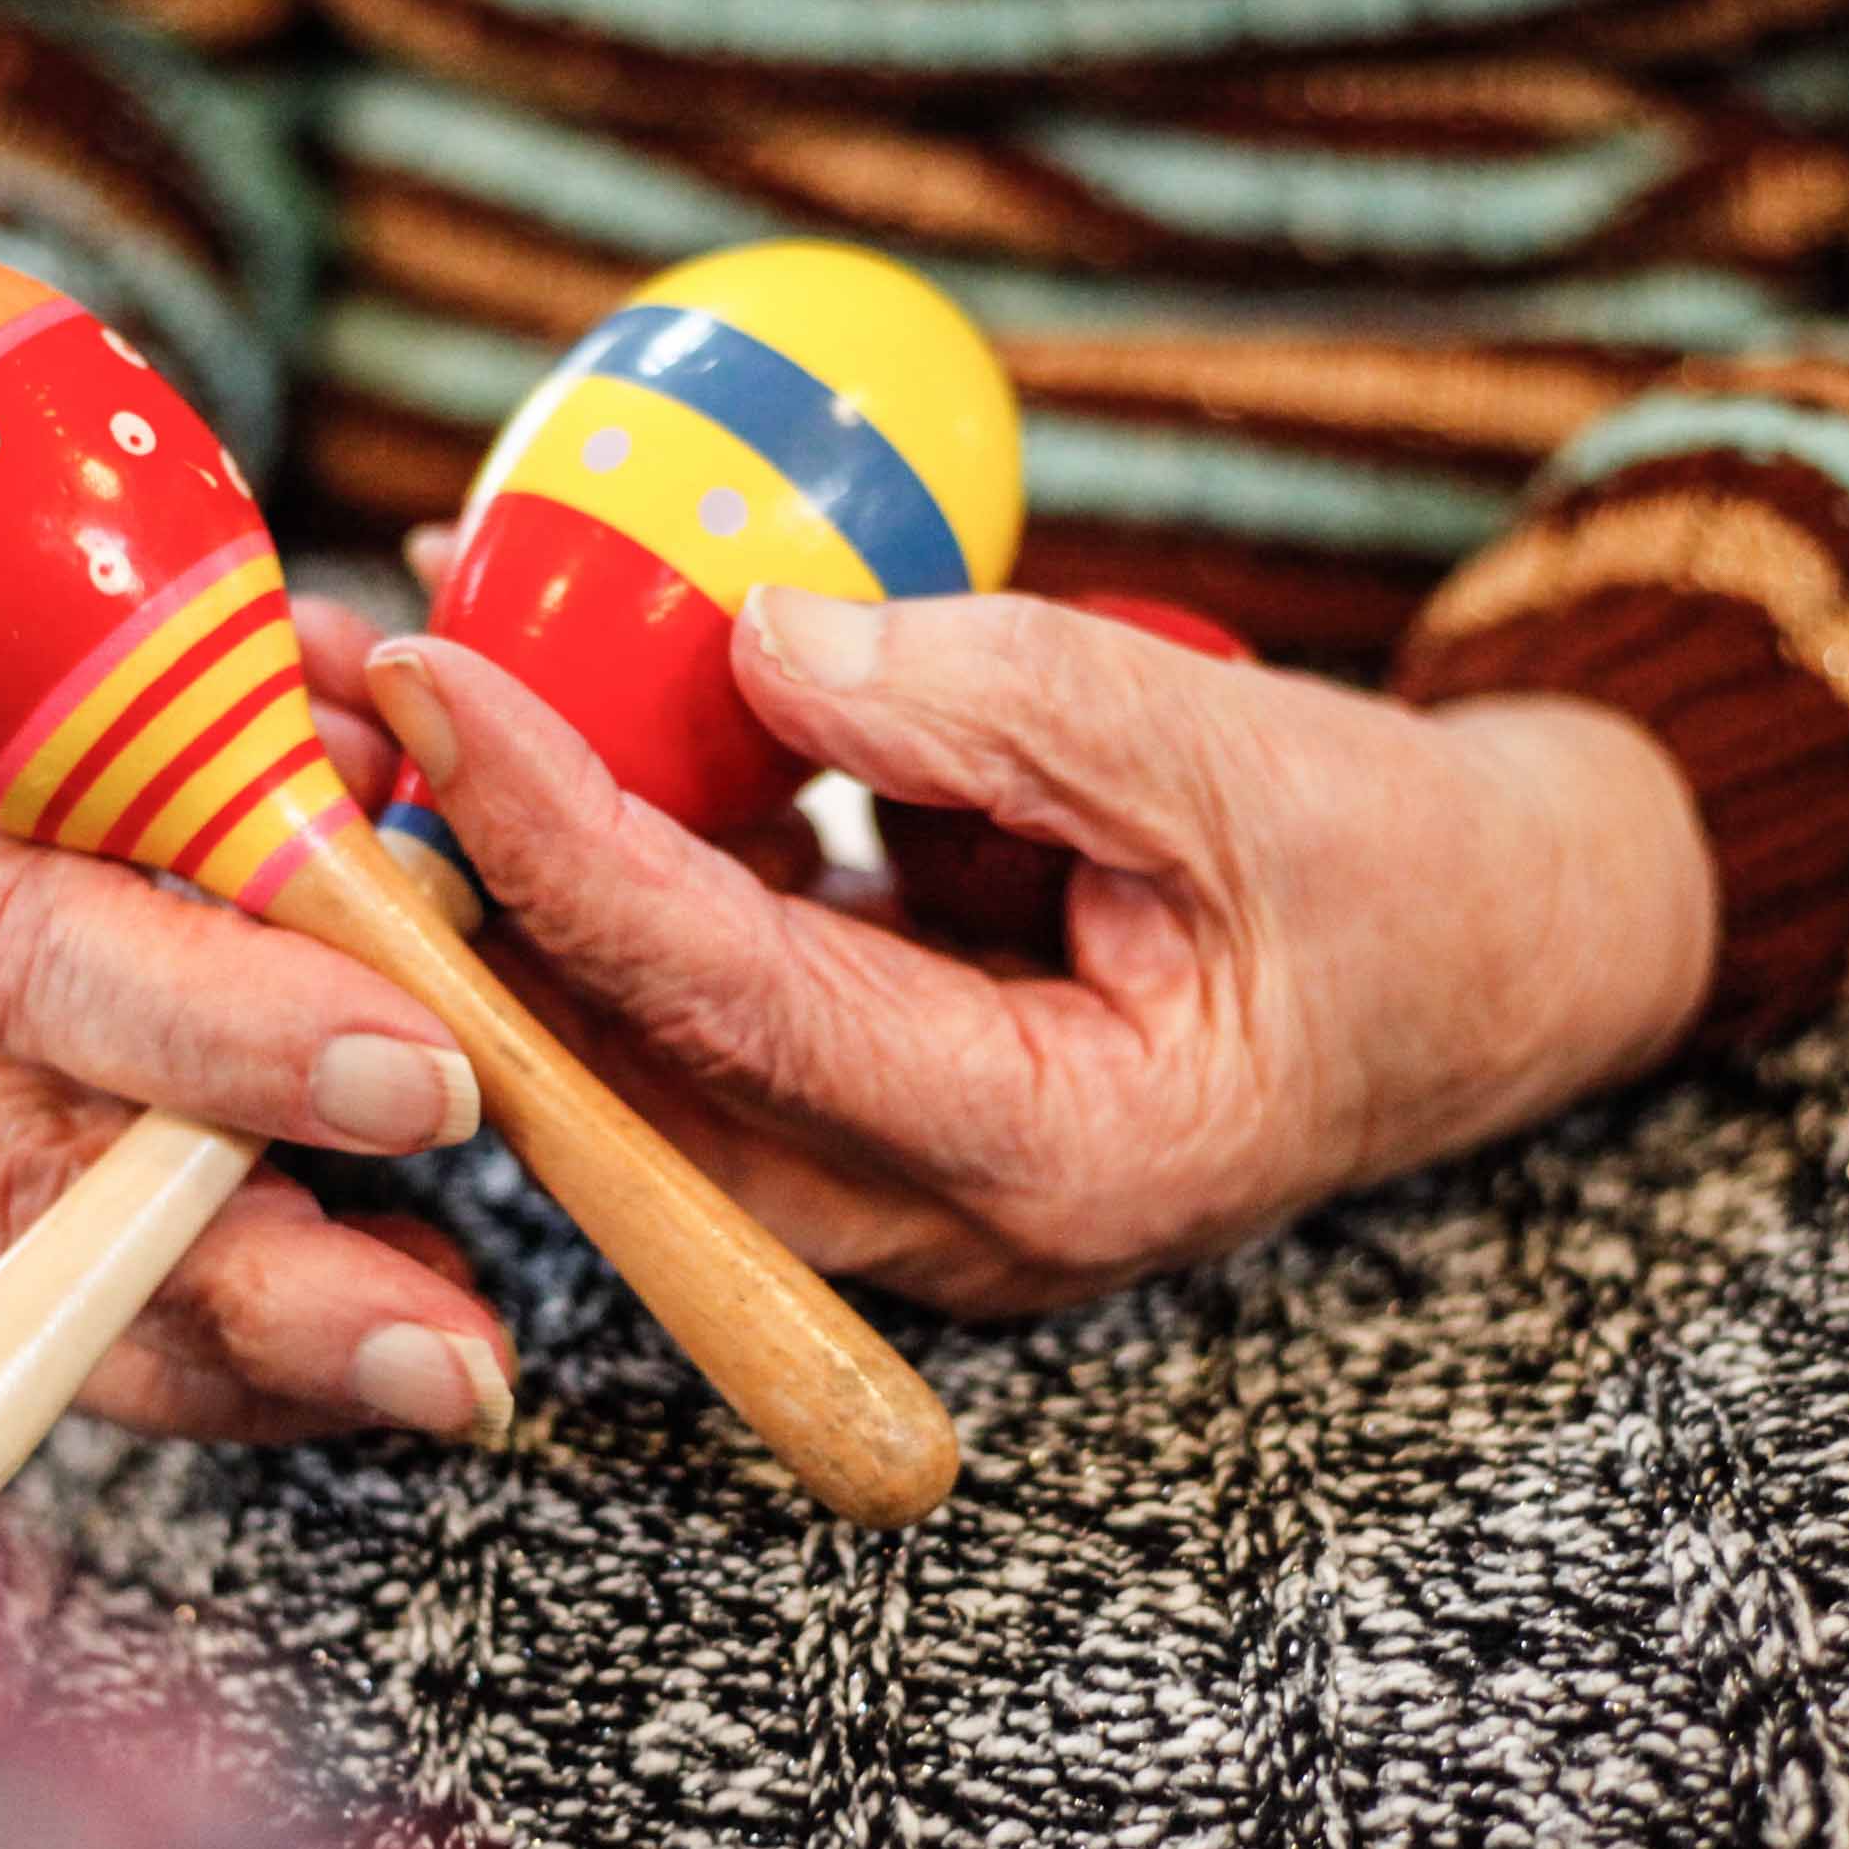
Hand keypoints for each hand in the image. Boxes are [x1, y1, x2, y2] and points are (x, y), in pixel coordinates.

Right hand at [0, 596, 514, 1442]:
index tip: (429, 1084)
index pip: (44, 945)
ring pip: (50, 1292)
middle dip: (269, 1281)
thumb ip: (303, 719)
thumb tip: (445, 793)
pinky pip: (74, 1336)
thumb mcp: (172, 636)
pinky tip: (374, 1357)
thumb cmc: (72, 660)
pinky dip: (239, 1369)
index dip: (233, 1033)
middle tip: (451, 1347)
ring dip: (270, 1359)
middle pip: (36, 1178)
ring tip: (446, 1368)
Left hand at [364, 586, 1719, 1316]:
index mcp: (1045, 1156)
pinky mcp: (877, 1094)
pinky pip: (705, 985)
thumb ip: (1002, 701)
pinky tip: (552, 704)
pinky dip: (625, 855)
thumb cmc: (1412, 877)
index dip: (558, 841)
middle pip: (629, 1063)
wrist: (1503, 957)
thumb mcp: (1239, 757)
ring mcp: (897, 1170)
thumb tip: (751, 639)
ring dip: (518, 866)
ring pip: (641, 1035)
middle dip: (466, 882)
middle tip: (346, 682)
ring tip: (413, 667)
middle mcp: (937, 1210)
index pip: (730, 1005)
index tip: (432, 680)